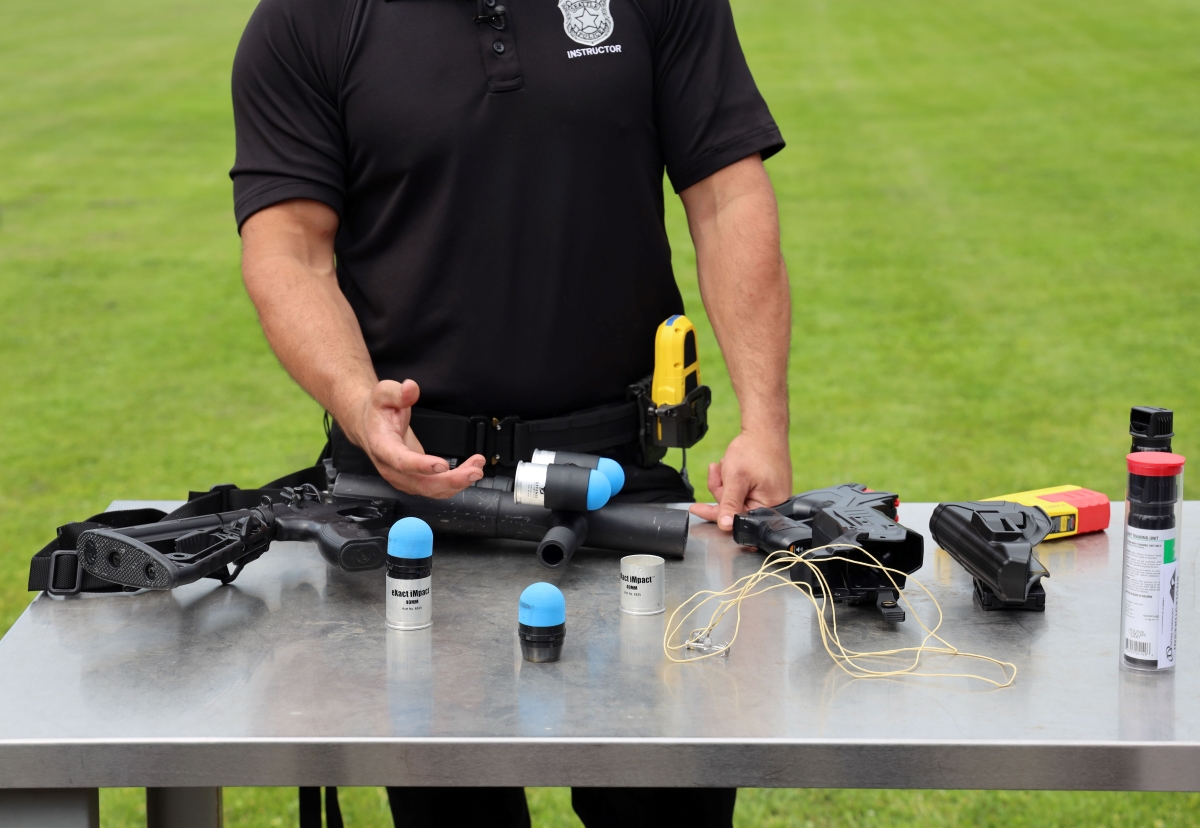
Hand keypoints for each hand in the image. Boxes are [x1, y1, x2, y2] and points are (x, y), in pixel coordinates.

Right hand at [351, 379, 485, 496]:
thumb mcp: (383, 394)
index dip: (421, 465)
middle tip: (474, 471)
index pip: (400, 461)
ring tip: (477, 468)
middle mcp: (391, 468)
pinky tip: (470, 469)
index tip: (442, 464)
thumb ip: (397, 392)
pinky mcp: (414, 479)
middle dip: (450, 481)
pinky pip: (436, 487)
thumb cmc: (377, 411)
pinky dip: (455, 482)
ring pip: (432, 489)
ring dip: (457, 482)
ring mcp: (403, 477)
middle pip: (421, 483)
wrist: (369, 425)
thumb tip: (411, 388)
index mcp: (382, 447)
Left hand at [689, 431, 791, 529]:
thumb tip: (725, 526)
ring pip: (736, 498)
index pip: (736, 518)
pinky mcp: (765, 487)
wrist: (765, 429)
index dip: (715, 512)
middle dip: (721, 490)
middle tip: (716, 471)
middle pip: (735, 509)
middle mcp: (773, 504)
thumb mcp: (736, 478)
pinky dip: (732, 479)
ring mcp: (770, 495)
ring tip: (724, 464)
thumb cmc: (754, 451)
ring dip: (725, 482)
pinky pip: (743, 490)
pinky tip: (730, 465)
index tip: (696, 509)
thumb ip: (729, 504)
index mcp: (770, 506)